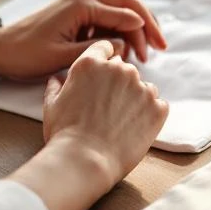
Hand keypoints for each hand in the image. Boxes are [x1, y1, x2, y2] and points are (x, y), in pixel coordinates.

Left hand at [0, 0, 166, 80]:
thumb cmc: (26, 54)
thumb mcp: (64, 56)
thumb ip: (99, 47)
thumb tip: (127, 42)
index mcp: (81, 3)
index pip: (124, 12)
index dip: (142, 31)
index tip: (154, 50)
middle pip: (127, 2)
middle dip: (146, 23)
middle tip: (160, 45)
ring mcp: (79, 2)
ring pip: (119, 8)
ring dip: (134, 28)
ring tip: (143, 53)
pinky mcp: (76, 12)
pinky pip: (106, 16)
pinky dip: (119, 31)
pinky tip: (125, 49)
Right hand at [42, 39, 168, 192]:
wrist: (85, 161)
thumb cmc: (64, 134)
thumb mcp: (51, 106)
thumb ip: (56, 87)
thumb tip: (57, 79)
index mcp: (91, 64)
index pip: (105, 48)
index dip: (104, 62)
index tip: (103, 79)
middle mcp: (119, 69)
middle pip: (124, 68)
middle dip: (118, 84)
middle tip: (108, 109)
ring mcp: (141, 87)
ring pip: (144, 86)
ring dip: (136, 99)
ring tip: (121, 123)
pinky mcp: (158, 108)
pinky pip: (158, 105)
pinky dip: (150, 115)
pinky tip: (135, 130)